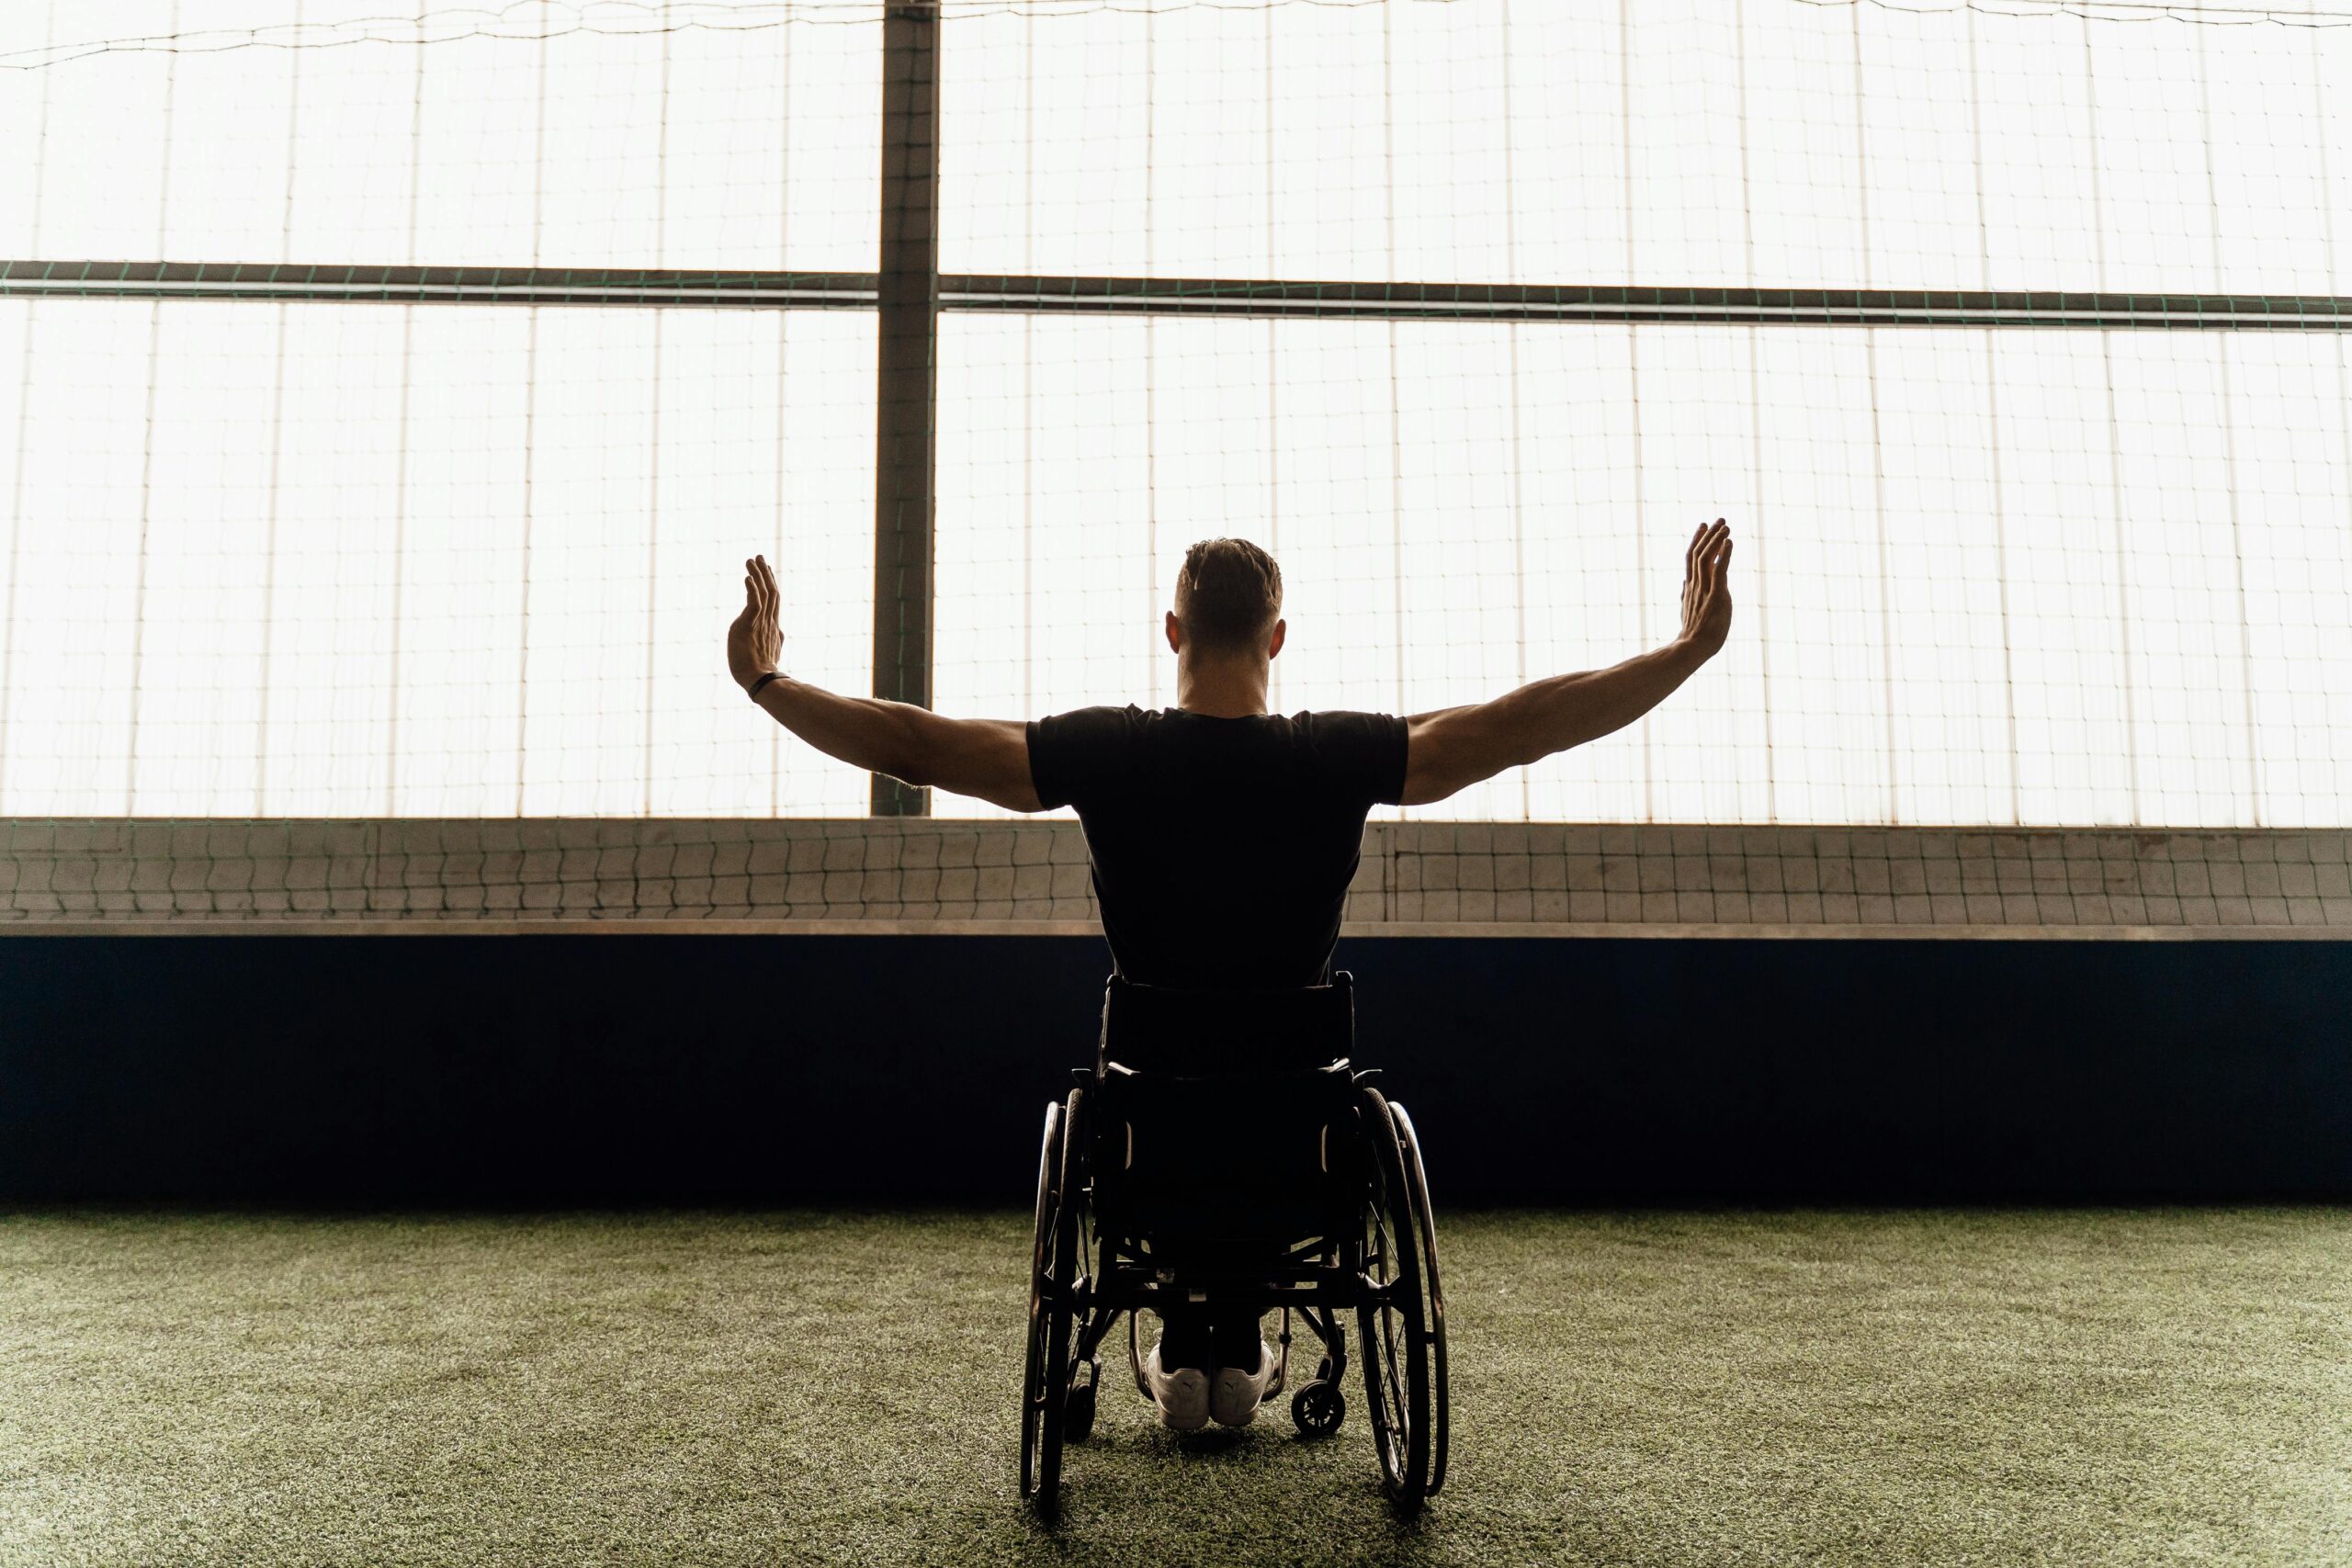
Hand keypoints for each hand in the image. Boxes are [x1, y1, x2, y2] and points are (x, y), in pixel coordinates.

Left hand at [728, 554, 783, 691]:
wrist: (760, 681)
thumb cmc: (762, 670)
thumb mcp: (772, 651)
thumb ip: (775, 638)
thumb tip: (781, 633)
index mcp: (772, 626)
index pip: (773, 599)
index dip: (770, 582)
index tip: (765, 569)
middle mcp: (769, 621)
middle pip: (771, 591)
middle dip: (765, 573)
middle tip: (759, 556)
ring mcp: (760, 623)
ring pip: (763, 593)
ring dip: (757, 575)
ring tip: (751, 560)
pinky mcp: (749, 625)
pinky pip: (753, 603)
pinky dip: (752, 589)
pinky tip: (748, 577)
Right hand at [1675, 518, 1732, 662]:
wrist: (1692, 648)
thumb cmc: (1693, 633)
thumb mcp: (1687, 609)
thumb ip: (1685, 593)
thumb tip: (1683, 582)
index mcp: (1690, 587)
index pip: (1691, 558)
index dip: (1697, 540)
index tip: (1703, 525)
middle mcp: (1696, 585)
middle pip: (1699, 553)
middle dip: (1709, 535)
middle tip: (1720, 519)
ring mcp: (1705, 590)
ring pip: (1707, 558)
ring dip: (1717, 540)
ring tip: (1726, 526)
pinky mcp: (1716, 597)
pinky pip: (1719, 572)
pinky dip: (1724, 555)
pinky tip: (1729, 543)